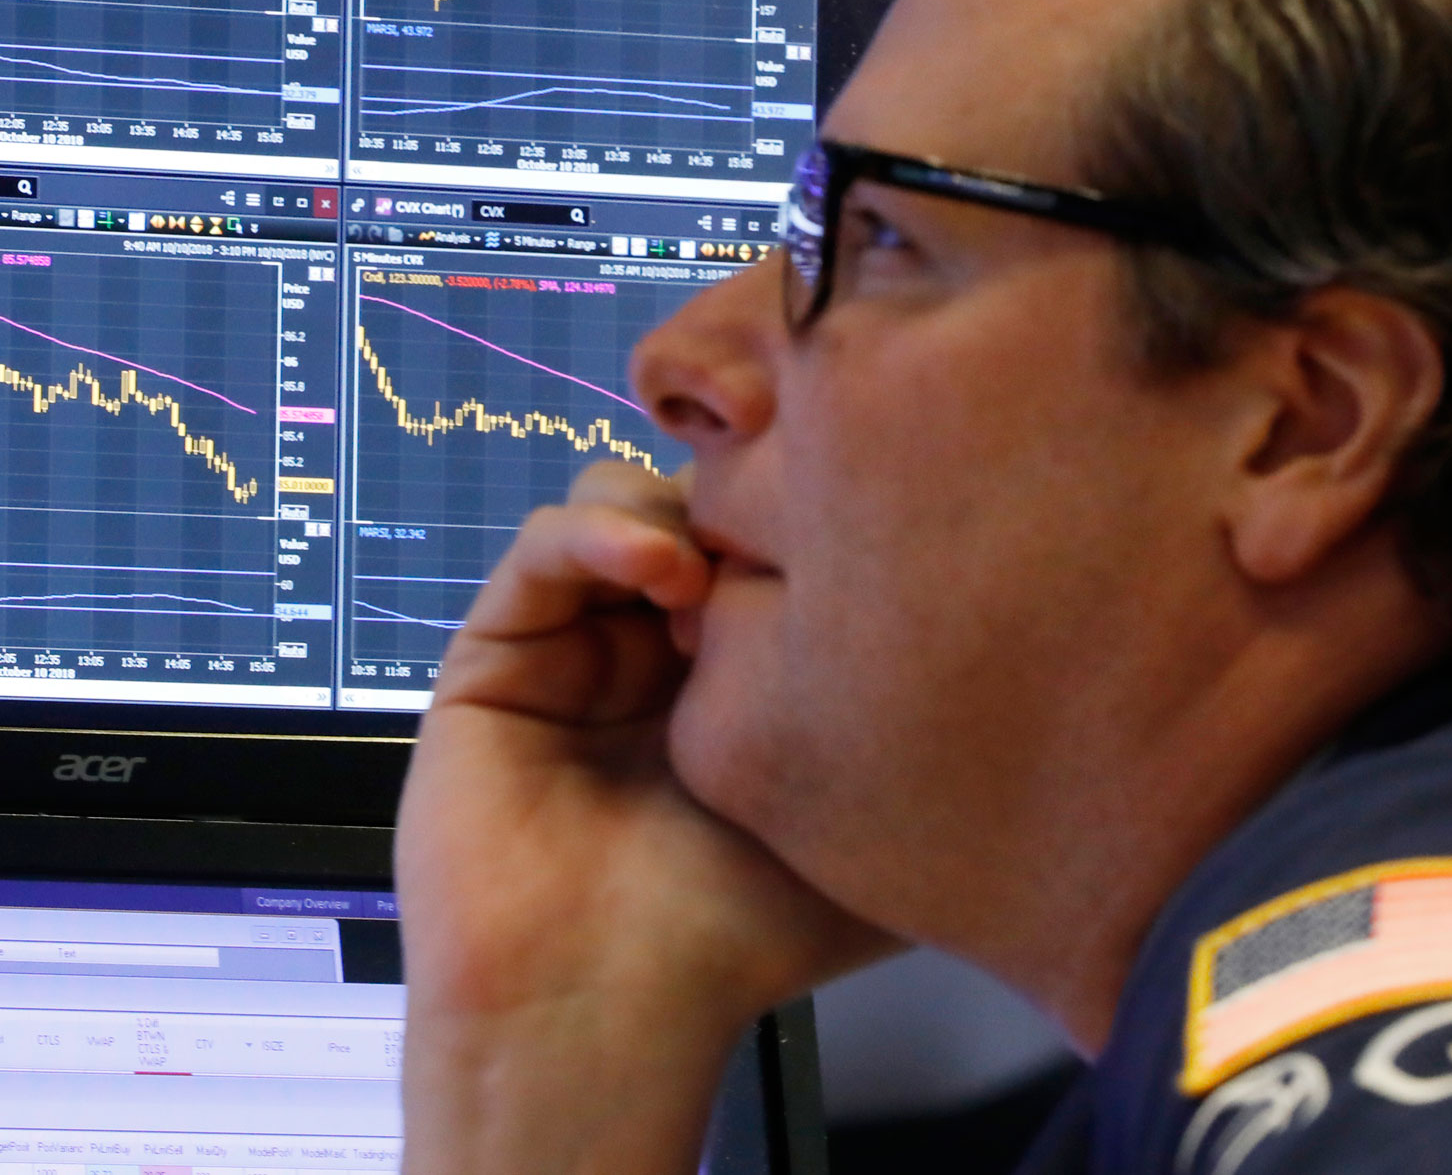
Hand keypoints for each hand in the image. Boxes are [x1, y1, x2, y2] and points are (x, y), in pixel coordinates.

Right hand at [395, 461, 889, 1174]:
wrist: (601, 1001)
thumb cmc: (729, 937)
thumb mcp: (871, 827)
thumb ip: (922, 741)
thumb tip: (1004, 660)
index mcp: (736, 679)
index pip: (765, 541)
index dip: (804, 514)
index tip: (855, 529)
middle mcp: (651, 649)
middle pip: (693, 499)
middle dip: (739, 501)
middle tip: (781, 548)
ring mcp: (572, 645)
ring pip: (616, 500)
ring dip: (672, 512)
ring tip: (714, 586)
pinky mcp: (495, 650)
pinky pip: (544, 546)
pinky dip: (602, 533)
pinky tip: (659, 574)